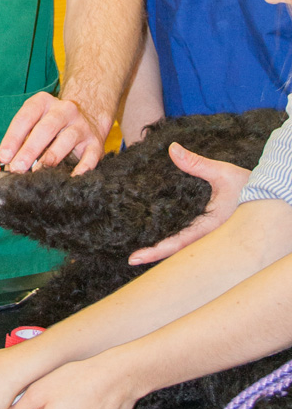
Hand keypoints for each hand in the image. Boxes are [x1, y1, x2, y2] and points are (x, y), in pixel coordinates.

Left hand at [0, 93, 104, 174]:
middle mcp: (65, 110)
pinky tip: (69, 178)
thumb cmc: (51, 126)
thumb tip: (6, 163)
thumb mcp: (35, 123)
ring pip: (66, 140)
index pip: (25, 117)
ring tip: (37, 172)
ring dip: (50, 158)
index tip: (4, 156)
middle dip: (29, 150)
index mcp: (44, 102)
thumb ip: (21, 140)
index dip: (13, 138)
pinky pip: (90, 156)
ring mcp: (82, 125)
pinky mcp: (95, 142)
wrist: (88, 118)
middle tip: (17, 168)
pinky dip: (81, 168)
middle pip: (45, 128)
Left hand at [129, 143, 250, 264]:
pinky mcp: (218, 236)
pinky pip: (196, 245)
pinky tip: (167, 243)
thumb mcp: (223, 173)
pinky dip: (180, 247)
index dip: (155, 252)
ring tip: (144, 255)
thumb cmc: (251, 186)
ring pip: (187, 252)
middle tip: (133, 260)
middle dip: (157, 257)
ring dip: (167, 253)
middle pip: (179, 255)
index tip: (134, 258)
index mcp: (211, 229)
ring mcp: (216, 240)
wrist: (275, 197)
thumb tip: (172, 149)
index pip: (178, 244)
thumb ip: (197, 164)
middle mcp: (212, 239)